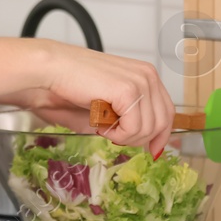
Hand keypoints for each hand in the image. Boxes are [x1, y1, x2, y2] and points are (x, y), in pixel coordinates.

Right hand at [29, 39, 176, 155]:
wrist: (53, 69)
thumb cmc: (74, 84)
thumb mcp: (111, 101)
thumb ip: (133, 116)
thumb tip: (151, 143)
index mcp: (146, 74)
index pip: (167, 111)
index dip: (162, 135)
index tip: (153, 151)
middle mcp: (148, 75)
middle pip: (161, 123)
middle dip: (138, 138)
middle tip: (112, 134)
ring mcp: (140, 81)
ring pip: (147, 129)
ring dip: (123, 136)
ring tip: (101, 124)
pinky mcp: (128, 90)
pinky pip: (133, 128)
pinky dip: (116, 134)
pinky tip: (100, 123)